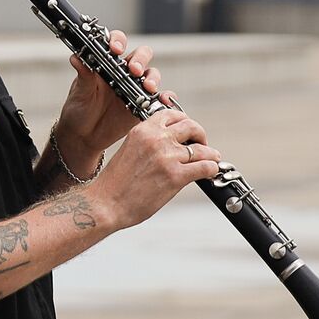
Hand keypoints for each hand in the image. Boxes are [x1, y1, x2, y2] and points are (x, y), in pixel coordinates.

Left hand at [54, 29, 174, 160]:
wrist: (83, 136)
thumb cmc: (79, 109)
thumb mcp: (80, 92)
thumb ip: (83, 75)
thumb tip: (76, 57)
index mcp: (107, 64)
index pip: (117, 43)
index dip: (118, 41)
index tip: (115, 49)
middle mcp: (124, 72)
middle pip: (141, 55)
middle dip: (140, 59)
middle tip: (134, 70)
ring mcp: (135, 88)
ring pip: (151, 74)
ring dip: (153, 78)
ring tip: (148, 87)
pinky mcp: (143, 104)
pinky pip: (159, 98)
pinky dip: (166, 97)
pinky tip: (165, 100)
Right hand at [89, 108, 220, 229]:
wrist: (106, 204)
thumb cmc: (115, 183)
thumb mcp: (129, 151)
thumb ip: (149, 143)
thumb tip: (172, 145)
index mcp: (142, 130)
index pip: (172, 115)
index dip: (185, 122)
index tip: (188, 132)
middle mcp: (156, 139)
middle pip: (191, 126)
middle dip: (201, 135)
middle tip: (202, 145)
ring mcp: (167, 157)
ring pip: (203, 149)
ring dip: (211, 154)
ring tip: (212, 160)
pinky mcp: (175, 176)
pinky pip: (205, 167)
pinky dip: (211, 169)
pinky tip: (209, 173)